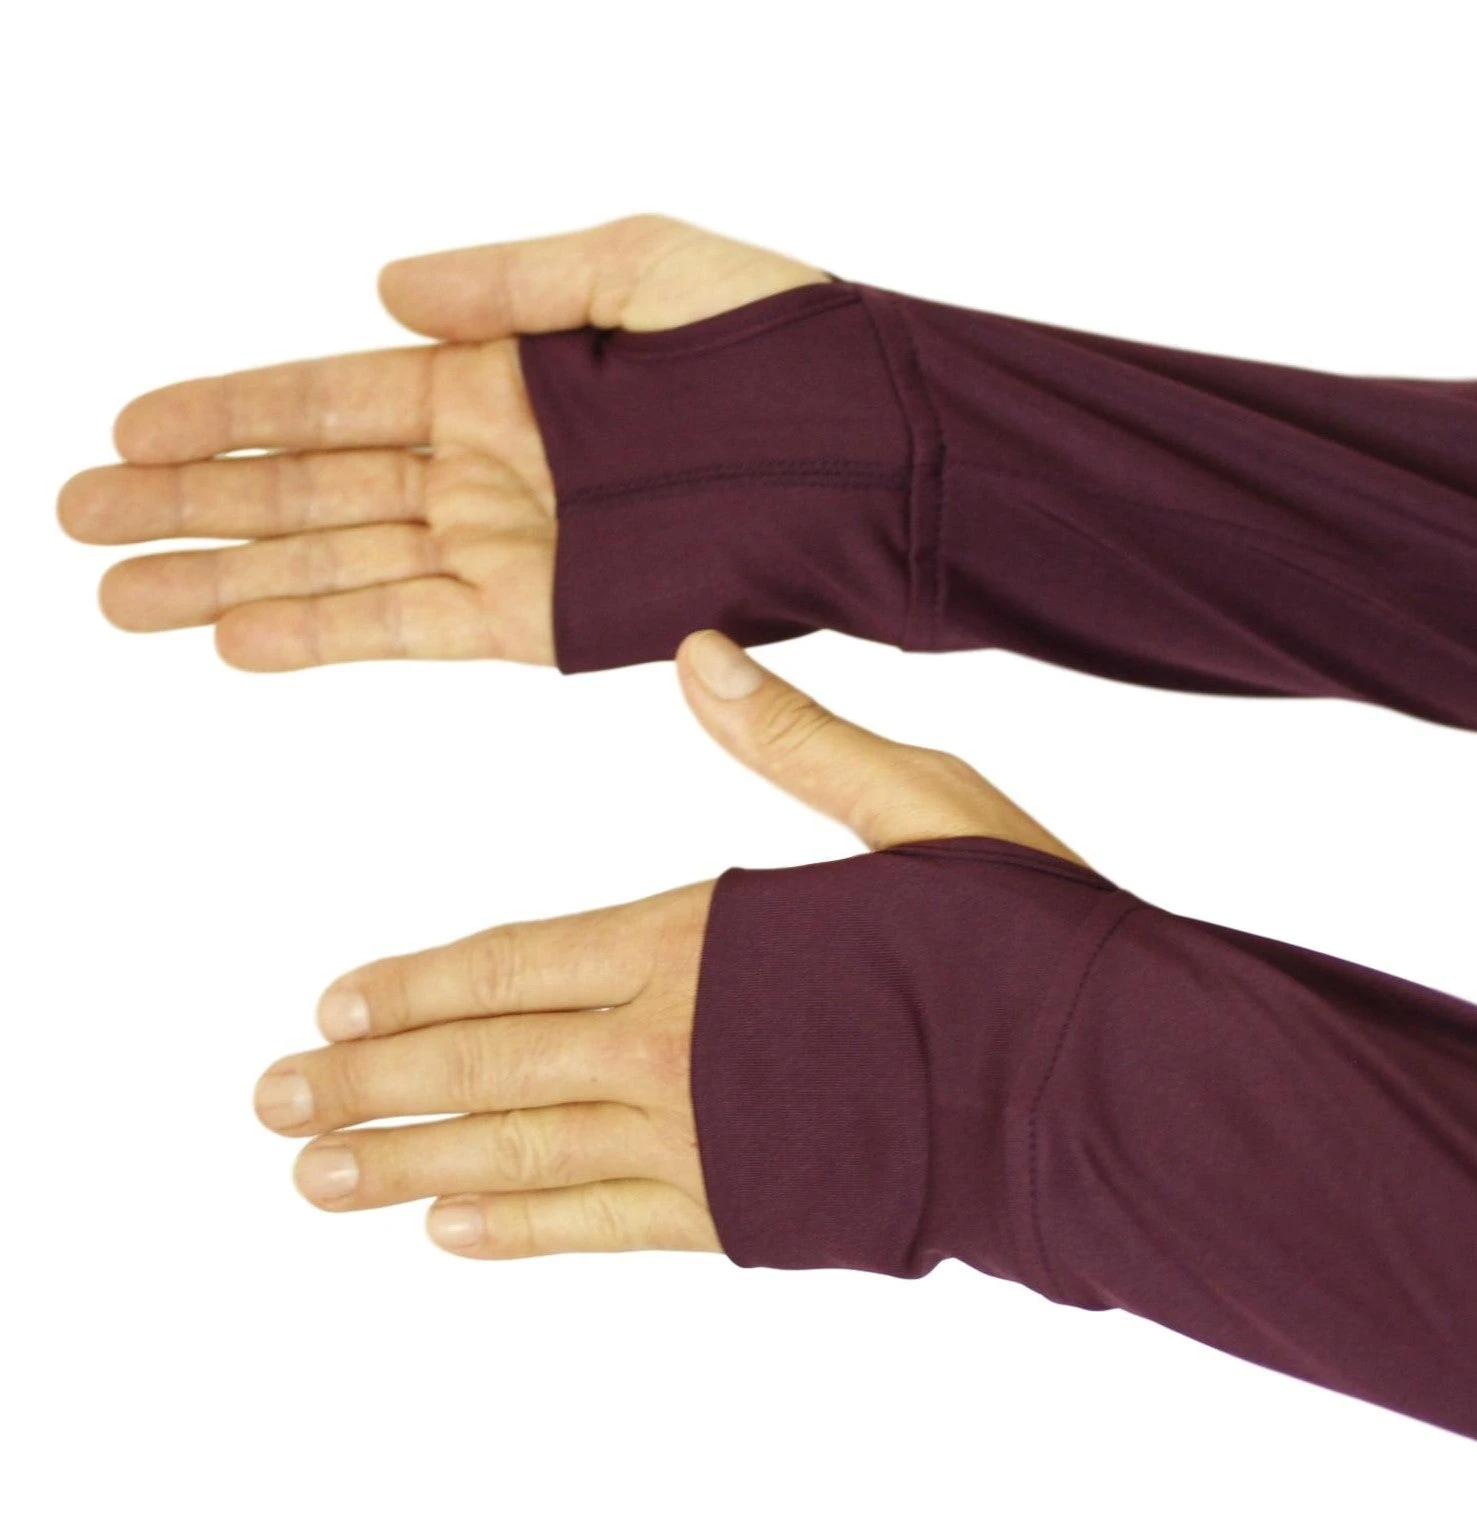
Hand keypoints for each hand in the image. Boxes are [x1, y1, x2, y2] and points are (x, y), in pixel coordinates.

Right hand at [57, 216, 828, 669]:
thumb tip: (381, 286)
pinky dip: (327, 633)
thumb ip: (510, 281)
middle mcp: (490, 466)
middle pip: (310, 487)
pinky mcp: (552, 619)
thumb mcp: (644, 267)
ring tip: (119, 596)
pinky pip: (415, 624)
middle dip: (192, 501)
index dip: (227, 408)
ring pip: (341, 564)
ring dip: (228, 578)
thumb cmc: (788, 349)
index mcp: (503, 374)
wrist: (886, 461)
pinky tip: (238, 638)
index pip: (331, 395)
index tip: (131, 419)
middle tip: (76, 513)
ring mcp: (513, 546)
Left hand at [251, 631, 1081, 1258]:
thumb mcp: (920, 805)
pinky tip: (453, 1235)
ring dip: (409, 1167)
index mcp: (708, 931)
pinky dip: (522, 1232)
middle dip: (370, 1082)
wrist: (1112, 1089)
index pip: (521, 958)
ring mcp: (705, 1140)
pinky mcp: (747, 1215)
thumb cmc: (1026, 939)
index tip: (331, 999)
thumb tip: (702, 653)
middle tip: (271, 1101)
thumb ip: (796, 742)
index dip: (419, 983)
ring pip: (519, 1157)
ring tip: (317, 1180)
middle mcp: (680, 1041)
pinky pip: (605, 1229)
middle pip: (489, 1064)